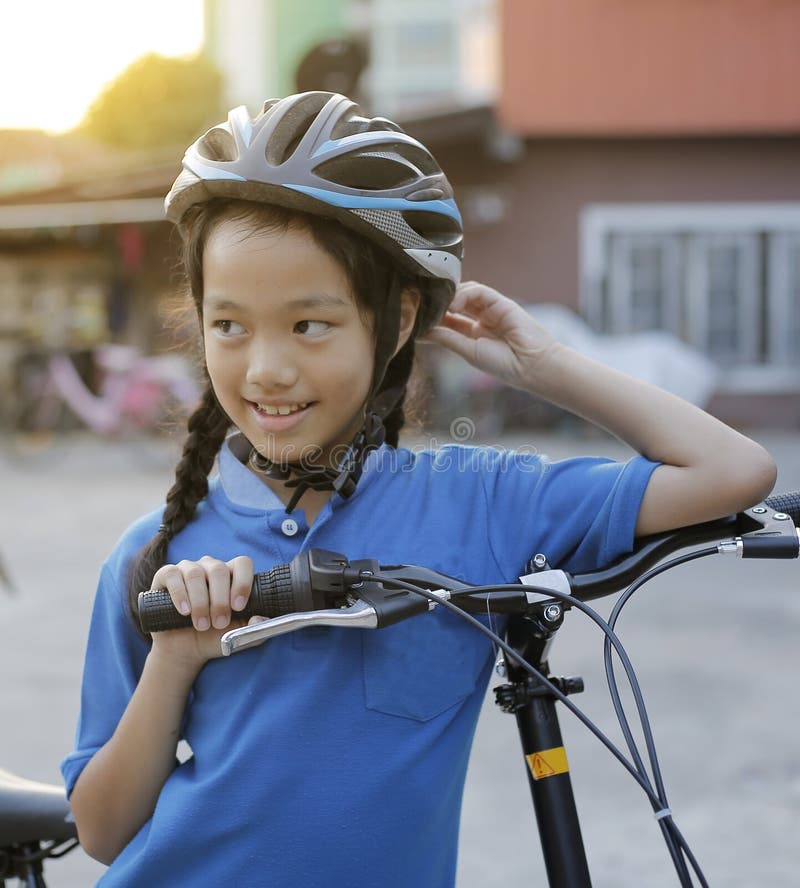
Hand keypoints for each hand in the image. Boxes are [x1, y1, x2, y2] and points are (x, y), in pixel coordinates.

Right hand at [149, 555, 256, 665]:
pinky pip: (172, 575)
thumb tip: (260, 618)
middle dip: (220, 600)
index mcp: (232, 575)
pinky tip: (184, 611)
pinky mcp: (166, 575)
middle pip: (219, 570)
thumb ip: (255, 629)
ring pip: (195, 574)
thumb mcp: (239, 637)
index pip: (242, 564)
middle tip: (219, 623)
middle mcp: (211, 567)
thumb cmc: (215, 637)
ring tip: (201, 625)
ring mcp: (188, 568)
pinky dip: (179, 594)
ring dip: (200, 602)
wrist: (185, 650)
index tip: (238, 606)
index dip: (242, 582)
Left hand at [423, 281, 557, 390]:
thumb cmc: (503, 365)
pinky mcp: (501, 302)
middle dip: (439, 304)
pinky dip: (465, 294)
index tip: (416, 318)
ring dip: (450, 298)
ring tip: (440, 309)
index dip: (433, 317)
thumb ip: (447, 338)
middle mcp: (481, 319)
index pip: (448, 319)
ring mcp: (491, 310)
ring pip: (465, 293)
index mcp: (473, 334)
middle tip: (424, 308)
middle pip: (454, 303)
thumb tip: (422, 332)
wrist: (531, 366)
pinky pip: (480, 291)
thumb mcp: (468, 352)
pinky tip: (454, 305)